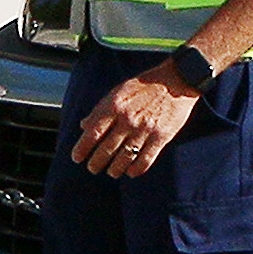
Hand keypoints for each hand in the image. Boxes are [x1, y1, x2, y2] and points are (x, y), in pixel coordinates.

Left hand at [71, 66, 199, 177]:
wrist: (175, 80)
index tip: (76, 158)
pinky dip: (136, 169)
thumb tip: (83, 126)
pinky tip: (130, 172)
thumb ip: (100, 110)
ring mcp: (145, 129)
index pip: (92, 133)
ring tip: (111, 172)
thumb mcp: (117, 92)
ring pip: (124, 158)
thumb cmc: (143, 86)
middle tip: (93, 168)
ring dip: (115, 170)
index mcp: (114, 106)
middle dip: (96, 163)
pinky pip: (145, 160)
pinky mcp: (161, 137)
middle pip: (106, 150)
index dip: (82, 149)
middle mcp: (127, 119)